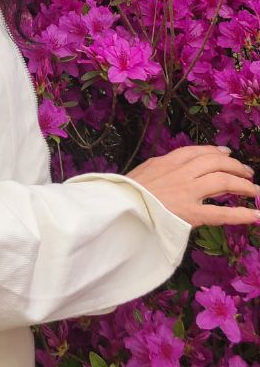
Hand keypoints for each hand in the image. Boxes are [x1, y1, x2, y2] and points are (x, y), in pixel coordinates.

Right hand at [127, 145, 259, 226]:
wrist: (121, 208)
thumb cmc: (127, 192)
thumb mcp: (143, 171)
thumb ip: (161, 167)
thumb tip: (173, 166)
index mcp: (168, 161)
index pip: (198, 151)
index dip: (216, 152)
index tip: (227, 154)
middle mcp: (181, 173)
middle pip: (215, 163)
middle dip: (235, 166)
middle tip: (248, 173)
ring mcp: (188, 192)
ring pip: (223, 182)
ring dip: (244, 185)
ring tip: (256, 190)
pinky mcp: (192, 214)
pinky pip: (222, 213)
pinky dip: (243, 214)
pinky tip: (256, 215)